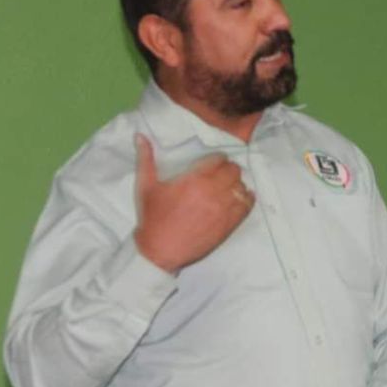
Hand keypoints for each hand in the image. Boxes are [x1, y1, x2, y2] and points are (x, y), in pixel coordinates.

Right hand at [133, 133, 253, 272]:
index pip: (219, 159)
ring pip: (241, 187)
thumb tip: (140, 135)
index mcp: (195, 179)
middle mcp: (213, 191)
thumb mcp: (146, 186)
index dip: (216, 159)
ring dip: (236, 184)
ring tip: (227, 188)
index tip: (212, 163)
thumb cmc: (153, 218)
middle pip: (234, 171)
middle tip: (219, 175)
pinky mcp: (229, 225)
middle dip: (227, 170)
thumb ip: (146, 159)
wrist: (160, 250)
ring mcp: (224, 209)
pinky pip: (247, 206)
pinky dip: (246, 200)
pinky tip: (239, 199)